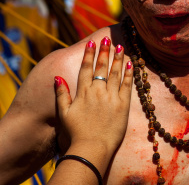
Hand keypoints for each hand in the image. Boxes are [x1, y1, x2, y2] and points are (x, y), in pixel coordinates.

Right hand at [54, 37, 132, 152]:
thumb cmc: (75, 133)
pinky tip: (131, 64)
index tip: (92, 44)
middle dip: (104, 51)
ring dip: (118, 58)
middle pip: (102, 67)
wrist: (91, 149)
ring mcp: (111, 97)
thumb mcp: (64, 113)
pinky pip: (127, 86)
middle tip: (107, 39)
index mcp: (83, 92)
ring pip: (115, 73)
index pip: (86, 68)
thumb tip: (57, 77)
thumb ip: (61, 94)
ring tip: (120, 46)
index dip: (90, 55)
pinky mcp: (123, 105)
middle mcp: (97, 91)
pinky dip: (129, 74)